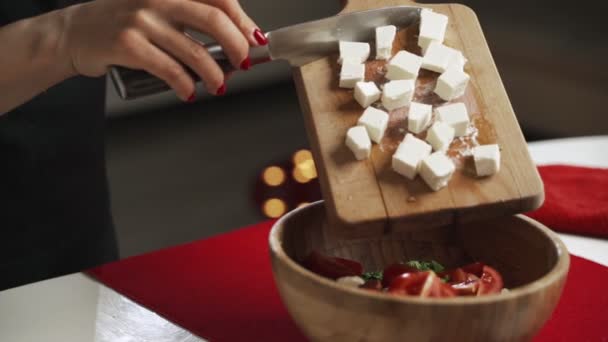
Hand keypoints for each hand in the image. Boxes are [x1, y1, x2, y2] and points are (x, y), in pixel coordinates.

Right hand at [62, 0, 265, 100]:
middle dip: (237, 47)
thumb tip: (235, 42)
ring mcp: (142, 20)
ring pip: (195, 51)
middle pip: (214, 20)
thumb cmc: (123, 23)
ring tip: (219, 86)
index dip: (243, 20)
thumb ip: (190, 17)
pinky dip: (186, 86)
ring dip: (215, 75)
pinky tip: (189, 93)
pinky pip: (170, 70)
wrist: (75, 32)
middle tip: (243, 64)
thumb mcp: (158, 8)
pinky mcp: (128, 44)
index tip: (255, 40)